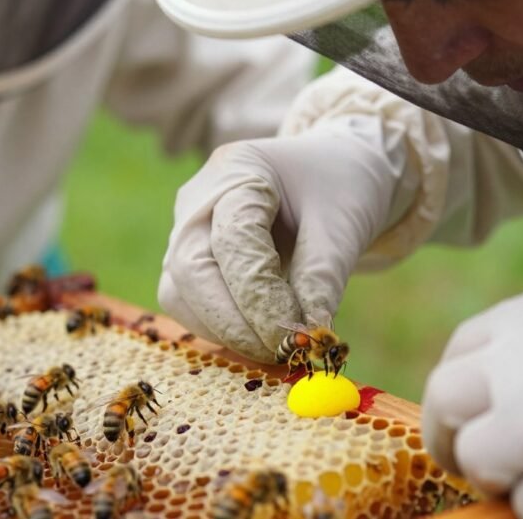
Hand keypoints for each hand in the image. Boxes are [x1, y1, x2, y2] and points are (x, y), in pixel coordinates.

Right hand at [158, 119, 403, 361]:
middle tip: (281, 351)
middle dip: (232, 322)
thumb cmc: (341, 188)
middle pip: (190, 270)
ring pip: (178, 293)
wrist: (334, 172)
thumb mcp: (345, 225)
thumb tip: (309, 334)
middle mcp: (199, 200)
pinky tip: (262, 337)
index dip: (259, 295)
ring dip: (223, 330)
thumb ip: (323, 277)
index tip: (296, 334)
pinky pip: (189, 304)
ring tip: (276, 347)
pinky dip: (222, 328)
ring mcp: (187, 230)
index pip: (233, 240)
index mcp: (238, 170)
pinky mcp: (189, 260)